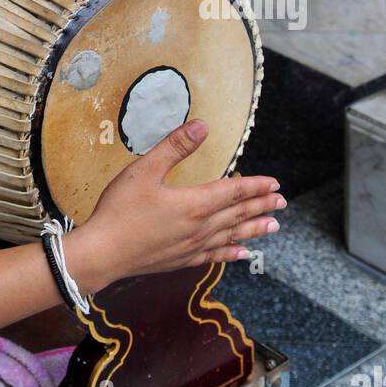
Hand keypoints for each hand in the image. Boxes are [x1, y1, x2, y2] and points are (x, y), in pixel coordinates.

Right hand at [66, 120, 282, 289]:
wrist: (103, 253)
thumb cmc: (120, 210)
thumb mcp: (144, 170)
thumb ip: (175, 147)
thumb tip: (202, 126)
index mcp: (193, 203)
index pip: (233, 192)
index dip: (254, 186)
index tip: (274, 183)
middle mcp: (199, 227)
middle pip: (237, 215)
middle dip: (260, 206)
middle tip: (282, 202)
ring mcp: (192, 247)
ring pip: (231, 236)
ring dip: (254, 229)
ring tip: (273, 226)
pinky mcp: (182, 260)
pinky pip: (215, 256)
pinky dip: (232, 253)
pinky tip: (242, 254)